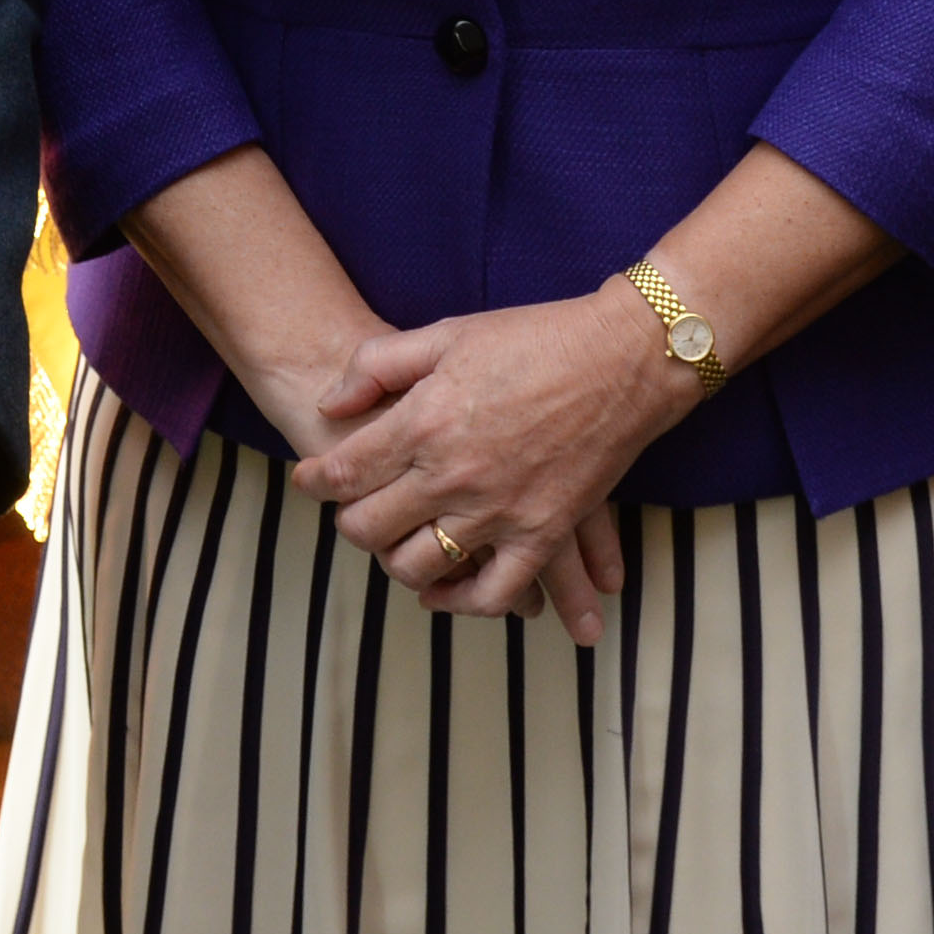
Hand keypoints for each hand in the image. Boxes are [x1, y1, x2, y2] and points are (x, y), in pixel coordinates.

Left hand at [286, 290, 666, 643]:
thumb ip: (378, 364)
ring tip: (397, 545)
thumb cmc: (535, 337)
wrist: (622, 356)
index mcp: (424, 420)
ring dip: (396, 561)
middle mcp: (452, 473)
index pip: (343, 472)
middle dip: (350, 522)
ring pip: (419, 566)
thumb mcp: (447, 332)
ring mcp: (499, 510)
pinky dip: (462, 602)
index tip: (311, 480)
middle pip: (369, 528)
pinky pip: (491, 592)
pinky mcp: (543, 533)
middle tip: (356, 510)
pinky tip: (445, 591)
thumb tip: (331, 403)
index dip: (315, 481)